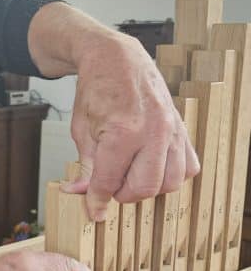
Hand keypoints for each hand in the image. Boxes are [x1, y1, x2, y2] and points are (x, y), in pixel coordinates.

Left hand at [63, 33, 199, 219]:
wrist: (117, 59)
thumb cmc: (96, 90)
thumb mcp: (81, 130)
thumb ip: (86, 166)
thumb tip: (82, 194)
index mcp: (122, 132)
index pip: (110, 182)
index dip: (97, 201)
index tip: (93, 211)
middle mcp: (152, 132)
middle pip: (143, 188)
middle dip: (122, 194)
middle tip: (109, 185)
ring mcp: (171, 130)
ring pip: (170, 183)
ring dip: (147, 187)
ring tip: (129, 175)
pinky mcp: (181, 128)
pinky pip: (188, 166)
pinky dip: (171, 175)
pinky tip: (152, 166)